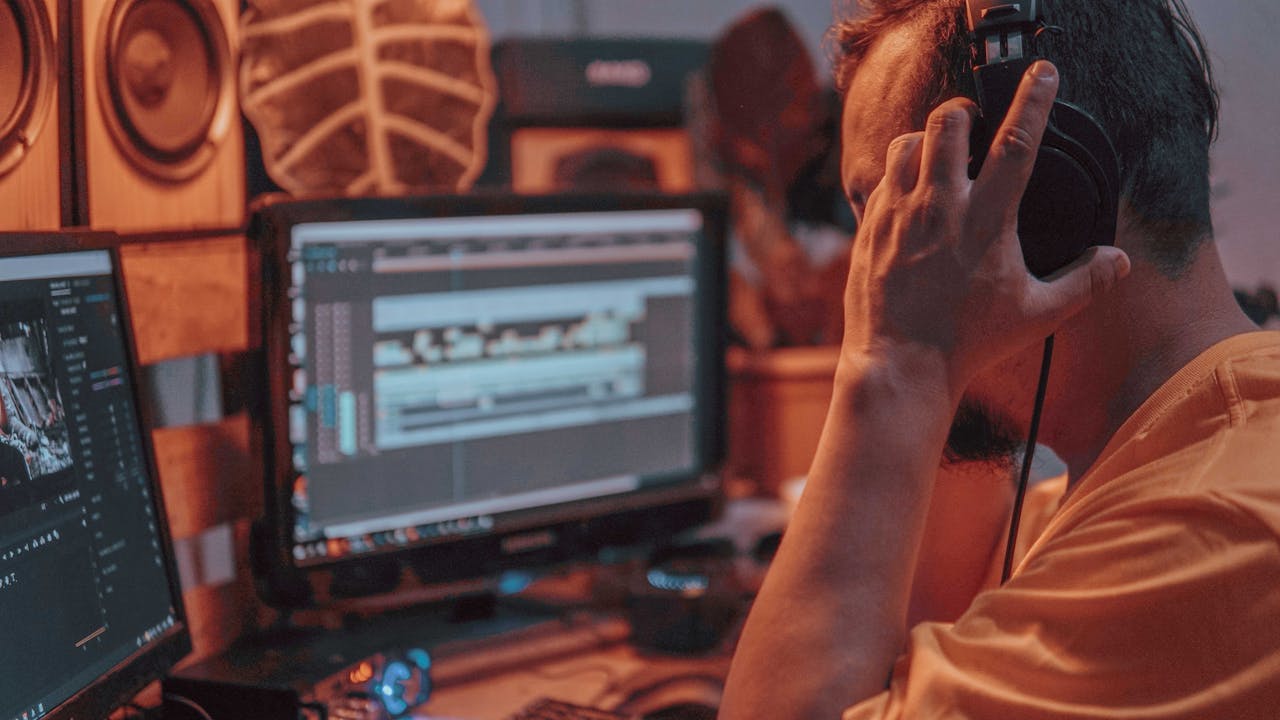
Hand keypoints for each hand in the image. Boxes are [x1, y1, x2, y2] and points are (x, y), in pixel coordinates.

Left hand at [840, 61, 1129, 403]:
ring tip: (941, 156)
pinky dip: (900, 173)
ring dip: (927, 139)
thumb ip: (1083, 282)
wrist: (901, 364)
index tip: (1043, 74)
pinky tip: (912, 191)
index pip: (1016, 144)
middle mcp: (939, 207)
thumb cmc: (970, 342)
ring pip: (907, 142)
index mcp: (986, 221)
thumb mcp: (1037, 314)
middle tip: (975, 125)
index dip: (1033, 101)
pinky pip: (881, 178)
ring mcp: (899, 214)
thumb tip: (1120, 261)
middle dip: (964, 111)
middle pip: (947, 123)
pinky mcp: (870, 227)